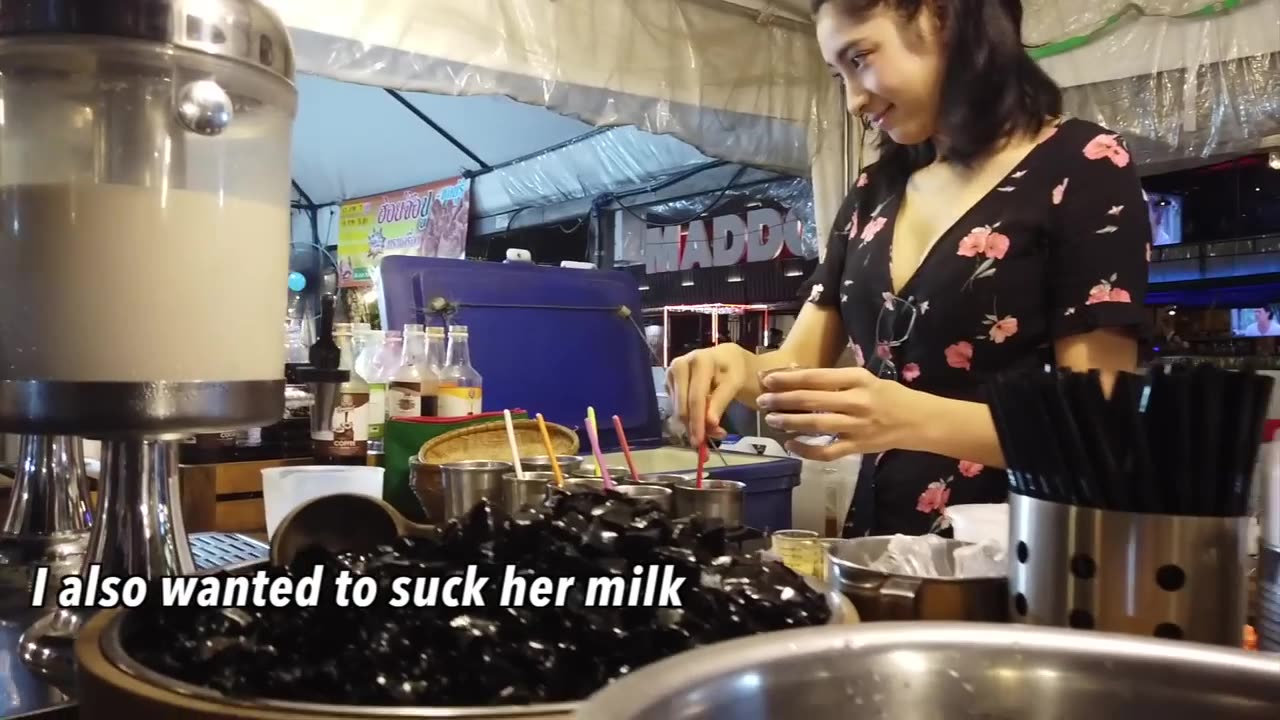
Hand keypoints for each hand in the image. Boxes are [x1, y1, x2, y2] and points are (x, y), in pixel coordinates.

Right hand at [666, 344, 752, 444]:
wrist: (726, 359)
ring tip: (711, 431)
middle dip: (693, 426)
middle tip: (703, 443)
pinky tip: (701, 420)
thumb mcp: (734, 383)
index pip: (696, 397)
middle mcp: (680, 364)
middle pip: (683, 405)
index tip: (700, 442)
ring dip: (692, 424)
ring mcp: (672, 373)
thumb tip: (709, 424)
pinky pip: (675, 406)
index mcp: (700, 360)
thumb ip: (721, 402)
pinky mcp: (669, 382)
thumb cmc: (733, 370)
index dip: (698, 421)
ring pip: (678, 408)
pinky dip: (688, 417)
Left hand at [757, 367, 920, 459]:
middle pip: (813, 400)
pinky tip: (791, 445)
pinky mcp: (858, 448)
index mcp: (858, 379)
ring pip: (817, 425)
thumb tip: (794, 375)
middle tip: (762, 400)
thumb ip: (834, 379)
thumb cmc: (888, 395)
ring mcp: (857, 427)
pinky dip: (807, 450)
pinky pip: (828, 452)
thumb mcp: (864, 379)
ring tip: (771, 419)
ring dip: (790, 422)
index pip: (816, 378)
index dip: (789, 378)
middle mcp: (856, 402)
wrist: (919, 420)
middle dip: (783, 400)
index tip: (767, 379)